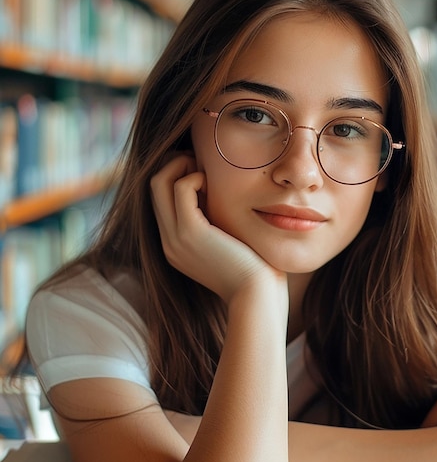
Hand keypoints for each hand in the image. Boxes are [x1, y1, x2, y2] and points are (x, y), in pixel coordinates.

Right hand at [150, 153, 283, 302]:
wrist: (258, 297)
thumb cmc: (254, 272)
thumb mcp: (229, 243)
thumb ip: (218, 223)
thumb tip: (220, 196)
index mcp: (176, 245)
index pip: (161, 200)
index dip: (178, 176)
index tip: (204, 172)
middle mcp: (169, 242)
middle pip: (154, 187)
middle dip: (176, 165)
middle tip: (202, 164)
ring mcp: (175, 238)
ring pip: (160, 182)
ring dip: (183, 166)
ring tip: (207, 172)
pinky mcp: (190, 233)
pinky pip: (181, 188)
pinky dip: (196, 177)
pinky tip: (215, 185)